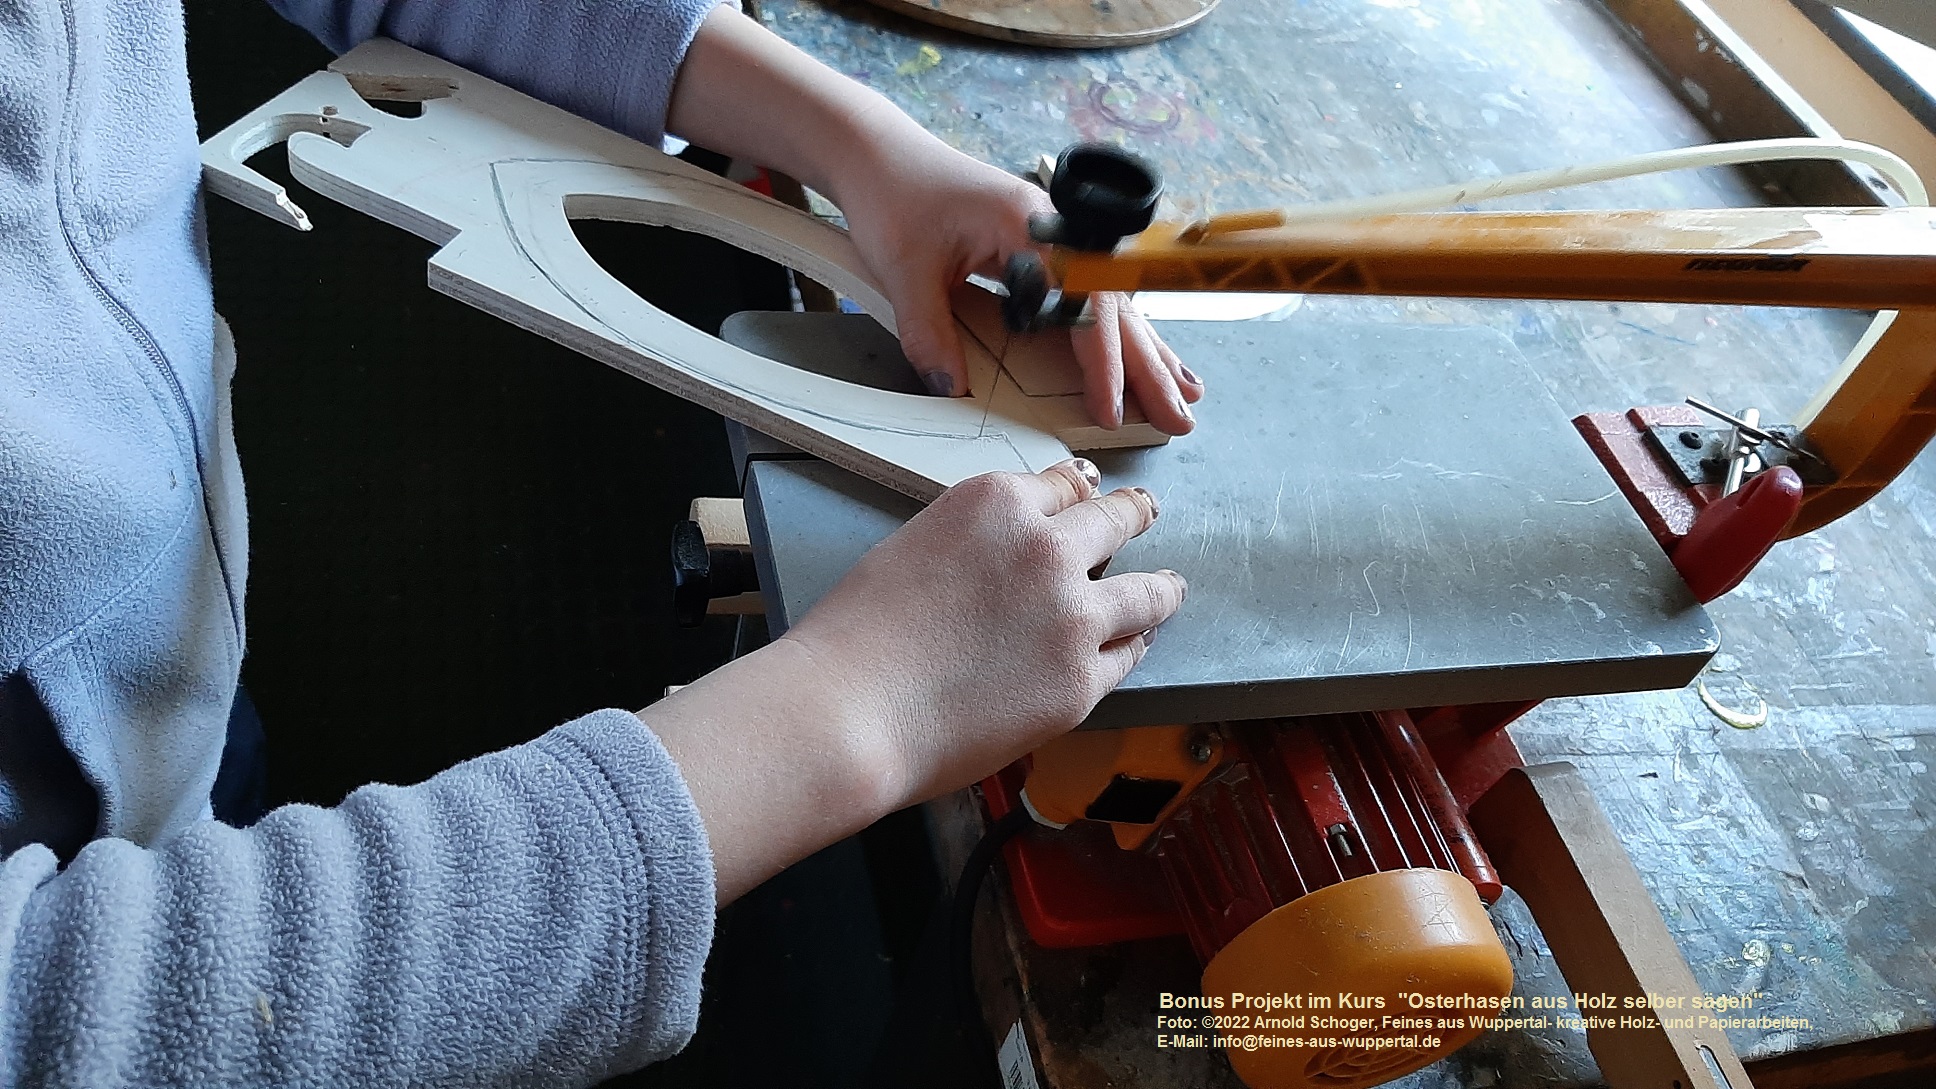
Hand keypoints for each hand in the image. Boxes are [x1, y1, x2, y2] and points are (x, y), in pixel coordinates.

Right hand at [785, 458, 1187, 803]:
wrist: (851, 710)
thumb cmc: (858, 636)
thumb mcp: (915, 548)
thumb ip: (975, 542)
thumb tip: (1005, 558)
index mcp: (996, 503)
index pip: (1061, 485)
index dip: (1079, 491)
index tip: (1092, 491)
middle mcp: (1046, 548)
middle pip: (1116, 519)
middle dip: (1135, 514)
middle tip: (1147, 512)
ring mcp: (1073, 616)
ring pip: (1147, 590)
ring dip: (1162, 586)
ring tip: (1171, 587)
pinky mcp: (1082, 680)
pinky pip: (1128, 656)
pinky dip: (1134, 646)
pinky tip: (1137, 644)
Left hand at [836, 136, 1203, 433]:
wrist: (879, 153)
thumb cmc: (894, 196)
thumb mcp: (904, 270)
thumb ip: (929, 331)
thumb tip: (952, 389)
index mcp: (1031, 226)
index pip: (1082, 306)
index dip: (1100, 364)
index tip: (1111, 409)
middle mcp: (1056, 231)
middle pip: (1114, 308)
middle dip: (1149, 367)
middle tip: (1181, 418)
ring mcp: (1055, 239)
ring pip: (1113, 304)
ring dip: (1148, 351)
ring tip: (1187, 392)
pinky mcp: (1043, 249)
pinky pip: (1093, 298)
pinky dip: (1120, 332)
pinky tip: (1147, 353)